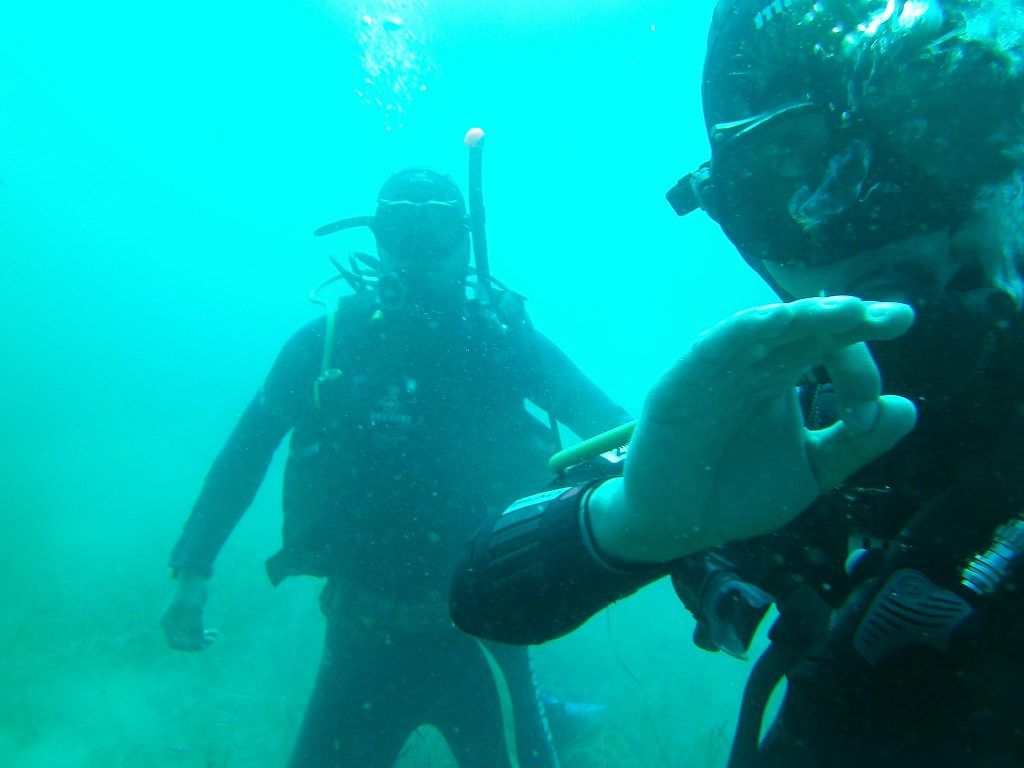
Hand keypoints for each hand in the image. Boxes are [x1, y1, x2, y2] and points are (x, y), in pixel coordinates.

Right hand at [161, 572, 217, 650]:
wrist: (195, 574)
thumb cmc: (193, 590)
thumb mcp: (195, 608)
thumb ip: (195, 626)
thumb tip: (197, 643)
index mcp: (167, 622)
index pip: (175, 643)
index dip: (188, 647)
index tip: (202, 645)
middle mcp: (170, 622)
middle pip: (183, 640)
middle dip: (198, 642)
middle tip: (212, 640)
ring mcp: (178, 620)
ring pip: (189, 636)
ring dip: (202, 638)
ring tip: (214, 636)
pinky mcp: (186, 616)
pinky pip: (193, 629)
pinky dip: (202, 632)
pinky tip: (214, 632)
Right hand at [588, 296, 916, 562]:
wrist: (678, 526)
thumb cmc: (737, 494)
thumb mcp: (811, 471)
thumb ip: (853, 444)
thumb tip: (907, 407)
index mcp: (783, 378)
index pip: (830, 350)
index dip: (860, 372)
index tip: (869, 413)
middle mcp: (753, 365)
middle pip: (804, 328)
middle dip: (848, 320)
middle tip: (894, 318)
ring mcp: (718, 370)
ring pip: (764, 328)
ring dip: (806, 316)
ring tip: (850, 311)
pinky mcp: (682, 382)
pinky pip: (714, 346)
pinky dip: (744, 330)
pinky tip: (777, 321)